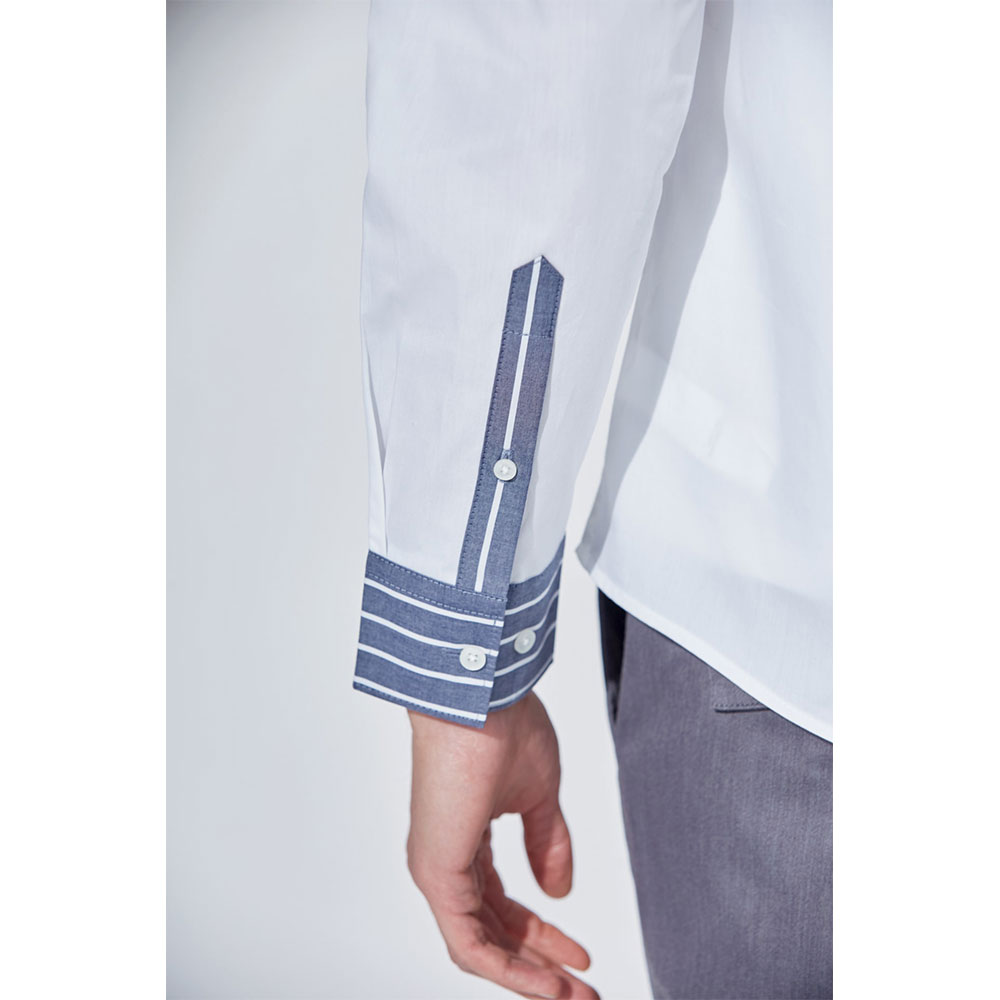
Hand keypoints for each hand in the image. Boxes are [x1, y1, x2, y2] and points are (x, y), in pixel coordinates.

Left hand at [406, 692, 598, 998]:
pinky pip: (468, 941)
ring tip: (570, 996)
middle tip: (580, 991)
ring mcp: (437, 867)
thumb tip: (560, 889)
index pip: (501, 902)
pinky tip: (544, 982)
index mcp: (465, 835)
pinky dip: (508, 968)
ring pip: (479, 945)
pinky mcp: (436, 873)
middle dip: (539, 964)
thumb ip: (547, 843)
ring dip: (527, 975)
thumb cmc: (501, 725)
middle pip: (493, 931)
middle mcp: (446, 856)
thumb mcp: (539, 795)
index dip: (543, 933)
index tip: (580, 955)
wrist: (481, 695)